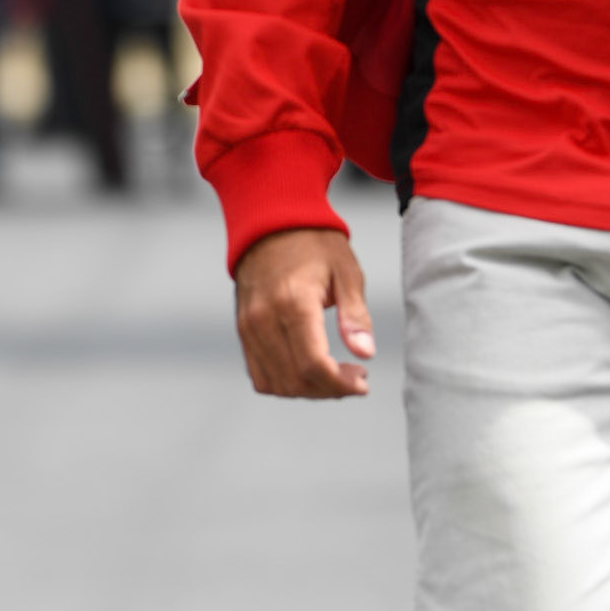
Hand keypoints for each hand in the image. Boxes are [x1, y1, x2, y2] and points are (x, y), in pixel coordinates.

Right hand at [234, 228, 374, 398]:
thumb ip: (355, 315)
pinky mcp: (243, 330)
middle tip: (356, 378)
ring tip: (336, 376)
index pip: (314, 364)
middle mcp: (265, 319)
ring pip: (277, 383)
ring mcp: (249, 327)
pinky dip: (285, 383)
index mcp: (294, 302)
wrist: (272, 220)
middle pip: (296, 380)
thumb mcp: (346, 271)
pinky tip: (309, 371)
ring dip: (308, 390)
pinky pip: (260, 374)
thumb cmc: (315, 242)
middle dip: (330, 389)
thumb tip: (366, 353)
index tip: (363, 382)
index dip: (341, 384)